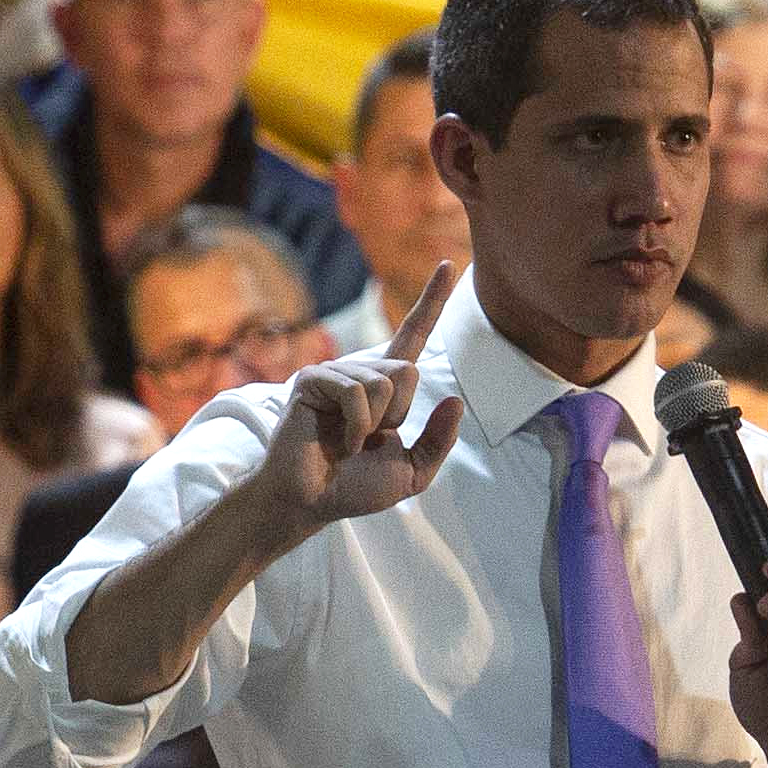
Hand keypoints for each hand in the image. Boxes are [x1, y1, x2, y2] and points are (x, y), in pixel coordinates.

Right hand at [249, 263, 463, 536]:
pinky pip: (355, 394)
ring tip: (348, 442)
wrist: (311, 502)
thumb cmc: (353, 488)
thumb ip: (437, 440)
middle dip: (397, 414)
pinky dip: (355, 426)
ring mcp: (334, 372)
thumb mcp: (412, 471)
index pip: (414, 335)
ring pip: (382, 383)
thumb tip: (455, 400)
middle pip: (406, 370)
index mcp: (384, 385)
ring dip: (373, 425)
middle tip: (367, 439)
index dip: (432, 301)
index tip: (449, 265)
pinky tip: (338, 441)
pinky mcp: (312, 380)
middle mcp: (360, 370)